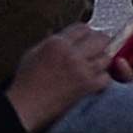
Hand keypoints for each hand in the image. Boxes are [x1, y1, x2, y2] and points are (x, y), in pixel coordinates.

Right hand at [3, 21, 124, 131]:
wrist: (27, 105)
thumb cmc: (26, 81)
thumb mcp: (33, 53)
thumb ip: (51, 41)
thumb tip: (64, 36)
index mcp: (57, 43)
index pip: (83, 28)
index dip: (86, 32)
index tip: (86, 37)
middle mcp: (72, 54)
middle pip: (100, 39)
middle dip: (99, 42)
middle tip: (96, 48)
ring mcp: (82, 70)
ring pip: (106, 57)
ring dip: (102, 60)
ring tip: (94, 64)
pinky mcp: (88, 87)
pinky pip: (106, 77)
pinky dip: (103, 77)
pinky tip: (94, 79)